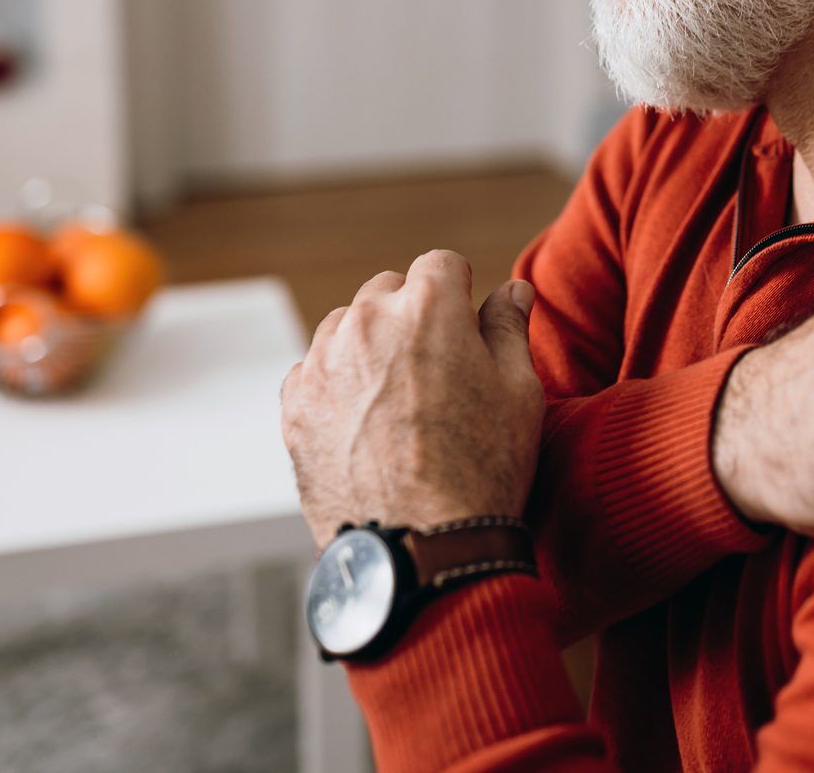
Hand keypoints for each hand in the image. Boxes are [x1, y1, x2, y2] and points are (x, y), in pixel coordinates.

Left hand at [279, 250, 543, 550]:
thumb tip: (513, 290)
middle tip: (437, 372)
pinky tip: (366, 426)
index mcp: (427, 306)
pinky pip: (315, 372)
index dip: (460, 295)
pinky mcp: (294, 405)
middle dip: (411, 316)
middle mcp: (366, 321)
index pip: (442, 265)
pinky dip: (337, 386)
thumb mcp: (519, 392)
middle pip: (388, 290)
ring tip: (400, 404)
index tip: (465, 330)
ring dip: (370, 348)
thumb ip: (509, 328)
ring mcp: (322, 363)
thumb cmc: (482, 469)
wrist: (420, 549)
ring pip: (346, 328)